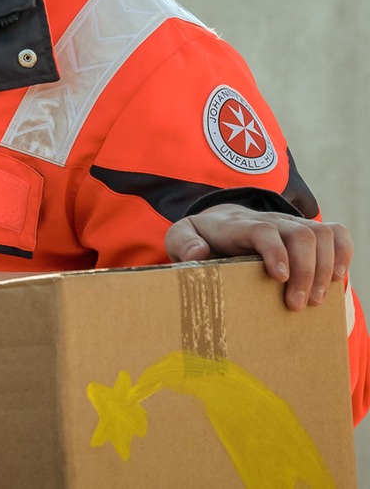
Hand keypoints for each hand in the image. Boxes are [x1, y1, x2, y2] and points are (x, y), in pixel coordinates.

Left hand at [165, 203, 351, 310]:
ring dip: (325, 268)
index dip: (276, 251)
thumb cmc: (202, 236)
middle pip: (300, 234)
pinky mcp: (308, 232)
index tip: (279, 278)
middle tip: (297, 305)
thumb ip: (184, 243)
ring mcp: (292, 224)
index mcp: (239, 224)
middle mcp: (271, 220)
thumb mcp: (181, 237)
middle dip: (305, 270)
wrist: (220, 221)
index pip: (263, 229)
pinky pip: (336, 234)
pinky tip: (337, 280)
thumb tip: (200, 253)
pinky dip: (343, 254)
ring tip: (317, 300)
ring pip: (322, 234)